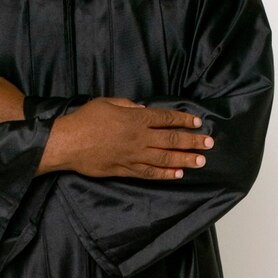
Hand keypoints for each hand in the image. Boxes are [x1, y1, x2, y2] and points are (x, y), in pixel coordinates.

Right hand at [39, 97, 213, 179]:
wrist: (67, 143)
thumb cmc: (85, 119)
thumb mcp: (108, 102)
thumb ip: (128, 105)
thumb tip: (143, 109)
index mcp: (135, 119)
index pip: (166, 119)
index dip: (184, 120)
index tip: (198, 122)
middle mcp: (139, 138)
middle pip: (171, 139)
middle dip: (192, 141)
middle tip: (209, 144)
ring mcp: (133, 156)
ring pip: (165, 159)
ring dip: (185, 159)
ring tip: (201, 161)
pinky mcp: (125, 170)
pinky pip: (150, 173)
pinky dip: (165, 174)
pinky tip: (178, 174)